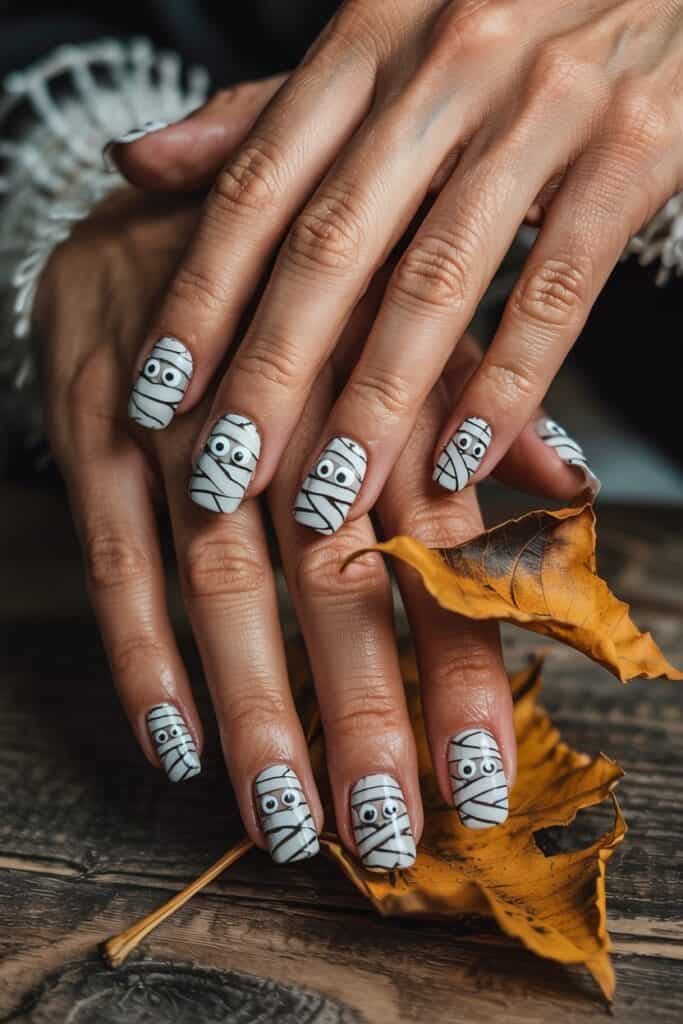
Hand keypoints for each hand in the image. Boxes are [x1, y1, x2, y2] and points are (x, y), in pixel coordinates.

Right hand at [39, 176, 527, 866]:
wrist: (171, 186)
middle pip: (331, 571)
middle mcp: (288, 398)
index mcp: (382, 369)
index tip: (482, 776)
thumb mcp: (406, 305)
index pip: (436, 538)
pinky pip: (113, 548)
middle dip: (362, 707)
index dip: (460, 659)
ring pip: (220, 576)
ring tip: (287, 819)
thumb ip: (478, 397)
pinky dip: (140, 649)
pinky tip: (174, 744)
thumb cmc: (310, 270)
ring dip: (254, 705)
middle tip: (387, 830)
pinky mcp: (94, 421)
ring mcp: (181, 411)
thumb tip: (571, 477)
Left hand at [114, 0, 677, 524]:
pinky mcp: (634, 150)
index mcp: (369, 40)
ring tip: (331, 495)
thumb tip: (139, 162)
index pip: (259, 186)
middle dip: (270, 375)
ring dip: (375, 404)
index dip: (201, 298)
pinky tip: (460, 460)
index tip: (157, 395)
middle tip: (224, 474)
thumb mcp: (382, 50)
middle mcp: (445, 64)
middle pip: (333, 246)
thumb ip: (268, 117)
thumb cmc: (513, 25)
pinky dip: (505, 384)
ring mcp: (543, 106)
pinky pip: (557, 288)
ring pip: (437, 279)